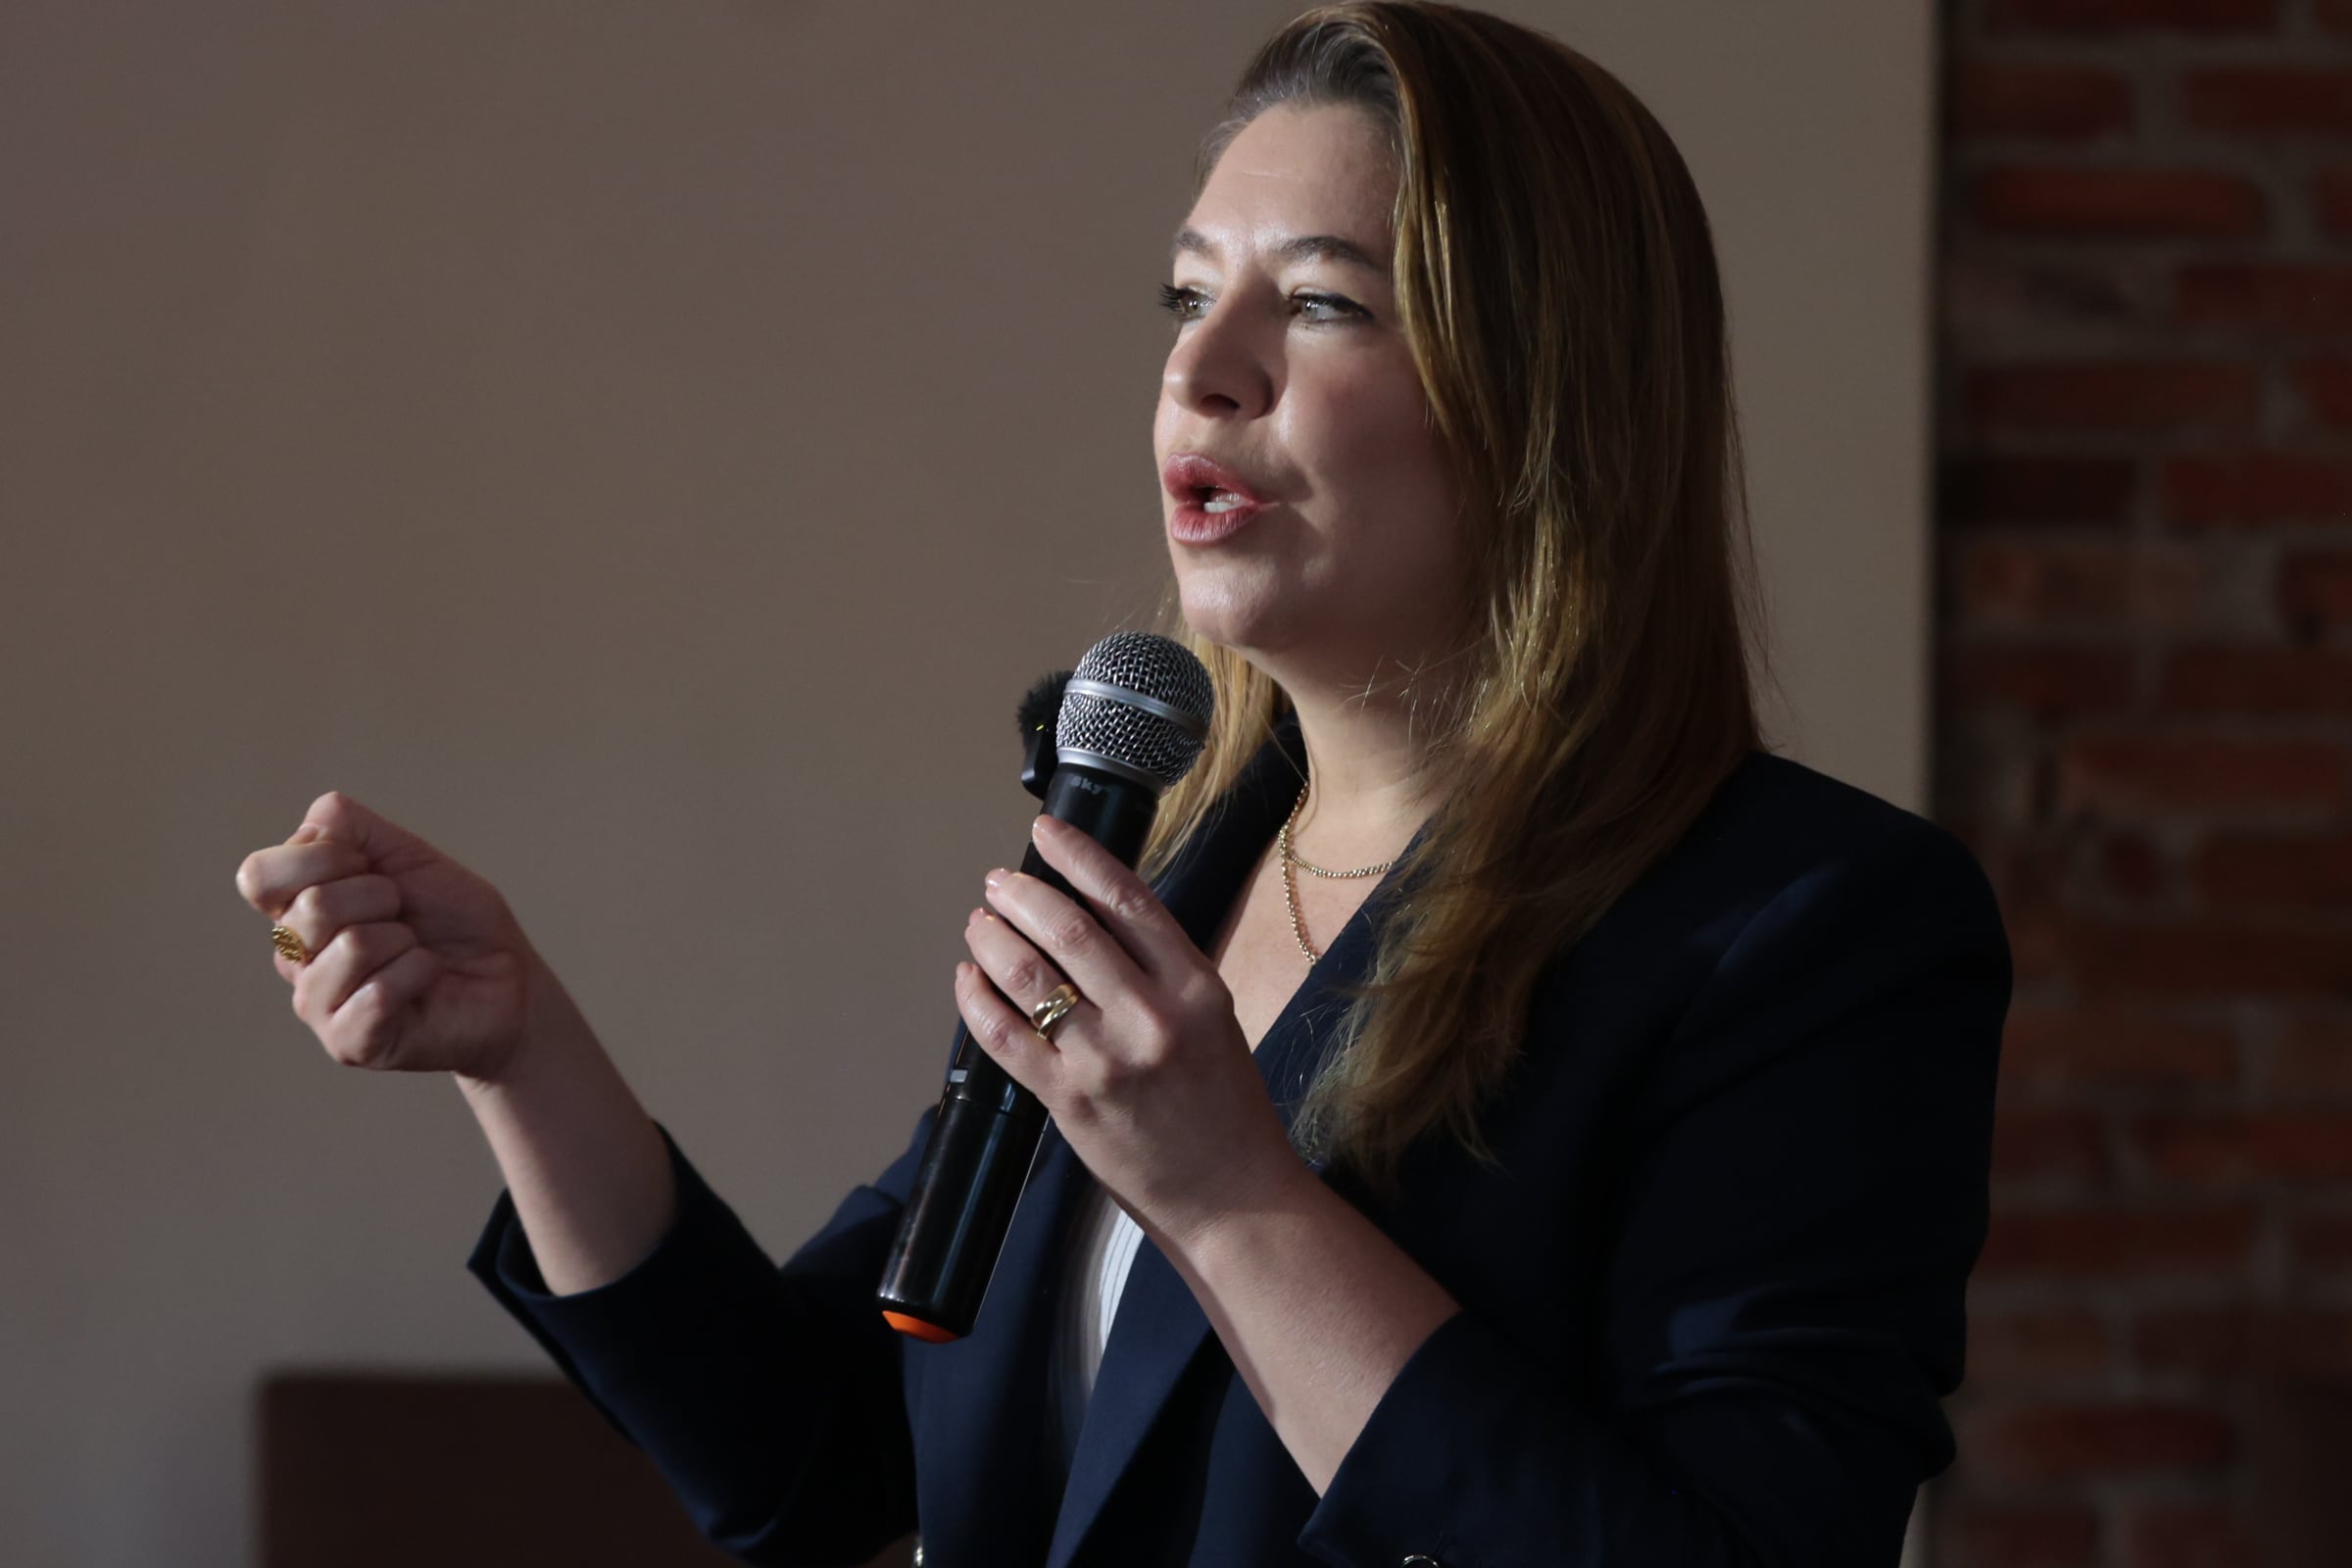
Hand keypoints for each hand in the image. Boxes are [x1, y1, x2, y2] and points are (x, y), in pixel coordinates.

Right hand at [234, 790, 548, 1083]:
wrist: (508, 978)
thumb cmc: (454, 920)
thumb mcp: (410, 857)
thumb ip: (356, 829)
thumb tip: (317, 820)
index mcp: (296, 910)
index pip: (260, 876)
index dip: (322, 857)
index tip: (372, 866)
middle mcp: (294, 958)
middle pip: (310, 907)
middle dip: (380, 896)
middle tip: (404, 916)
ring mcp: (318, 1005)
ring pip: (350, 946)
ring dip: (404, 939)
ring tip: (415, 952)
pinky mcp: (348, 1043)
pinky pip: (378, 994)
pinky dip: (419, 973)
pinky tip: (425, 981)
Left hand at [954, 813, 1301, 1251]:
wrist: (1234, 1198)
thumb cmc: (1225, 1109)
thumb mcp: (1214, 1020)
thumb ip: (1160, 971)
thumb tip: (1092, 917)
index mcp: (1196, 986)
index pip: (1127, 898)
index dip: (1078, 857)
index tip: (1045, 833)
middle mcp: (1152, 1015)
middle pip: (1069, 928)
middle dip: (1022, 894)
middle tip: (997, 883)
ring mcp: (1106, 1059)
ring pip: (1029, 975)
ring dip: (992, 939)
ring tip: (979, 925)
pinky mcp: (1070, 1101)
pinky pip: (1004, 1036)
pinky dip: (976, 999)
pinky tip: (968, 980)